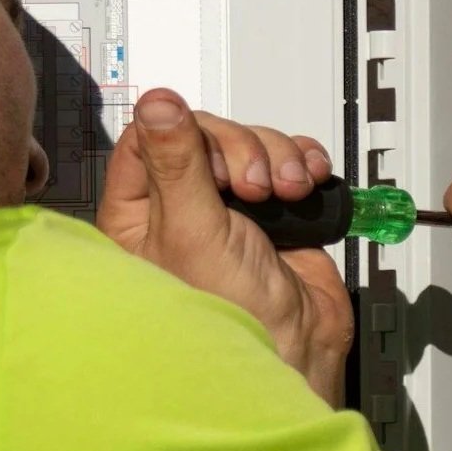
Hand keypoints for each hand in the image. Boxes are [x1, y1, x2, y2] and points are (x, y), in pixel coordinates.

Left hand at [98, 89, 353, 404]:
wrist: (299, 346)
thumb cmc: (232, 313)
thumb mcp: (193, 231)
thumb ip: (177, 163)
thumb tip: (157, 103)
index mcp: (142, 212)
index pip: (151, 136)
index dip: (190, 135)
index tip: (214, 161)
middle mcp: (186, 206)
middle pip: (210, 134)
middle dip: (244, 151)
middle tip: (256, 188)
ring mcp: (235, 208)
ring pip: (254, 145)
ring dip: (280, 157)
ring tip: (289, 193)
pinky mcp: (279, 212)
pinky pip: (291, 162)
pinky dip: (306, 163)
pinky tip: (309, 182)